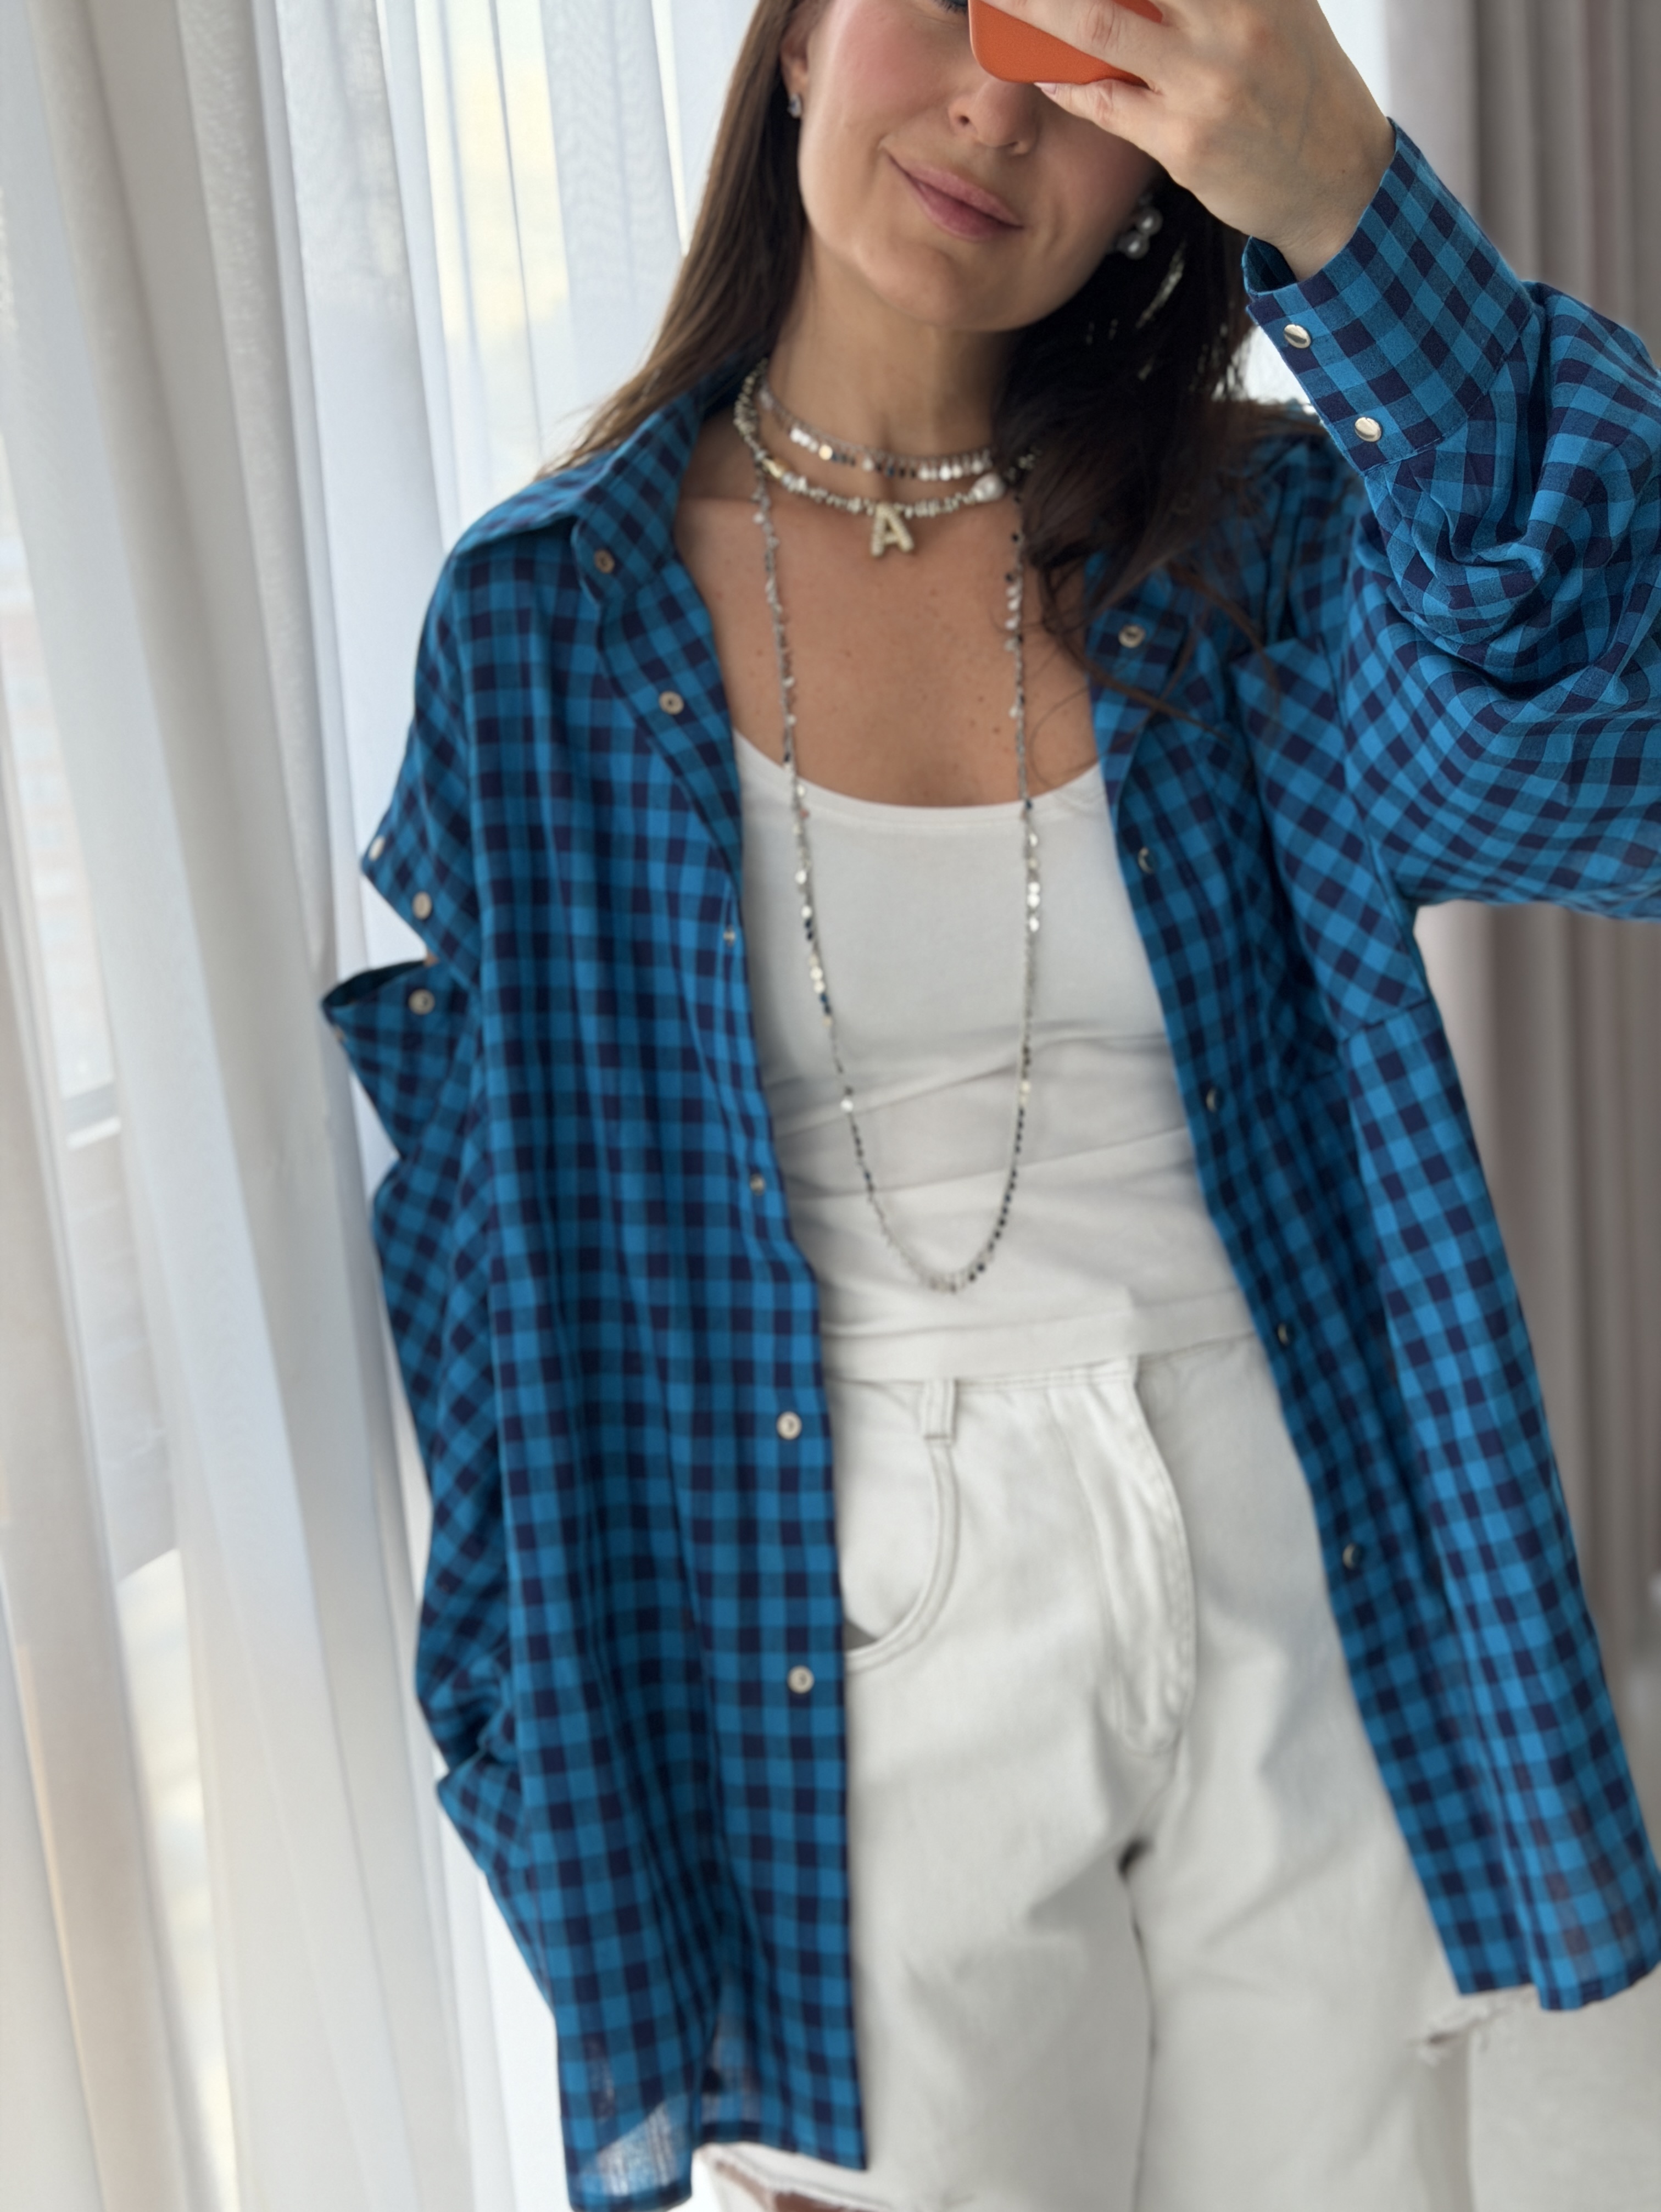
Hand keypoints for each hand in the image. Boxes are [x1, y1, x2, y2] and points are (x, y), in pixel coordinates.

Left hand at [996, 0, 1396, 279]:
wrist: (1337, 177)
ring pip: (1097, 26)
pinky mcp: (1185, 141)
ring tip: (1003, 2)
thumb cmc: (1297, 82)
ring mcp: (1207, 82)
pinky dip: (1067, 84)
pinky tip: (1046, 72)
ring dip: (1037, 11)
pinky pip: (1105, 103)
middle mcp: (1234, 18)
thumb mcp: (1275, 5)